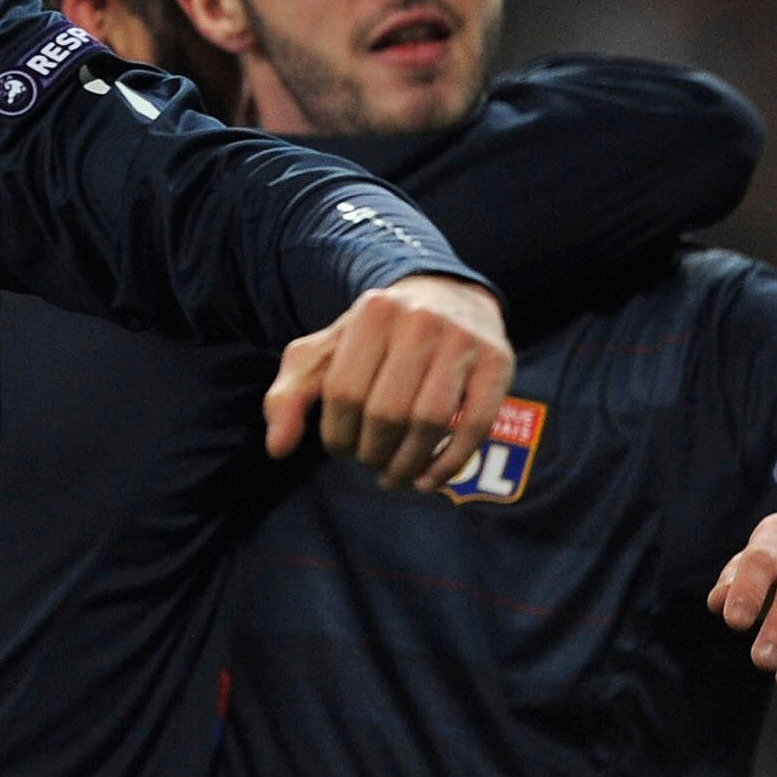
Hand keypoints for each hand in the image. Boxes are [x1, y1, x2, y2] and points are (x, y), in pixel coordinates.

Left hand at [263, 272, 512, 489]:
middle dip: (372, 452)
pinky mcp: (499, 361)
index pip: (343, 392)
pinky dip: (450, 463)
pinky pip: (475, 426)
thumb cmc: (379, 336)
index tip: (341, 449)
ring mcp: (463, 339)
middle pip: (386, 411)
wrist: (450, 296)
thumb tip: (277, 449)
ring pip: (430, 421)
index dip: (337, 434)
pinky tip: (428, 479)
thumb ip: (291, 394)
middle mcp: (420, 319)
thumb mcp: (327, 351)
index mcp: (373, 311)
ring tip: (394, 477)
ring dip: (407, 463)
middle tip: (370, 463)